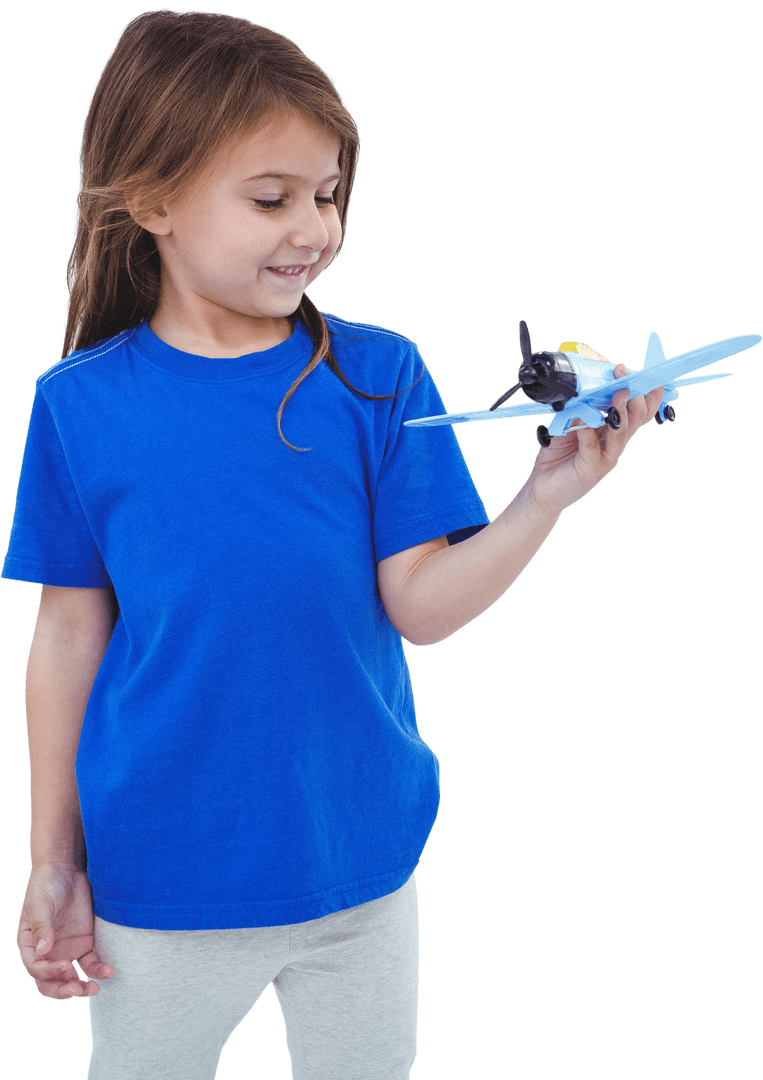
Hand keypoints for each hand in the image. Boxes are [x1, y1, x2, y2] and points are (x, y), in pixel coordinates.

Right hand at [18, 864, 114, 999]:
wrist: (66, 869)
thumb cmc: (46, 884)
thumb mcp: (40, 903)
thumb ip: (42, 926)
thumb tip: (42, 950)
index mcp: (30, 944)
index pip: (35, 968)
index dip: (48, 972)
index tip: (65, 966)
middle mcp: (47, 952)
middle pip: (50, 981)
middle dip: (62, 990)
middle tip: (77, 990)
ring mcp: (65, 950)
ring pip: (70, 978)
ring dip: (80, 987)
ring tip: (94, 989)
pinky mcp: (84, 944)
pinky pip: (90, 964)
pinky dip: (98, 970)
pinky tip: (108, 971)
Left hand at [525, 363, 664, 515]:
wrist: (542, 489)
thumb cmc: (558, 458)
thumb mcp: (571, 427)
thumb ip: (582, 411)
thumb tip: (588, 389)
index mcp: (612, 434)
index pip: (636, 412)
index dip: (641, 394)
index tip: (633, 372)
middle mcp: (613, 446)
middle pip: (636, 419)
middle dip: (634, 395)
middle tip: (624, 376)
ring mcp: (606, 458)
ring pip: (622, 432)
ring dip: (621, 410)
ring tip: (619, 393)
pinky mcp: (592, 468)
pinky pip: (593, 446)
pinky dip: (588, 430)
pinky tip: (585, 419)